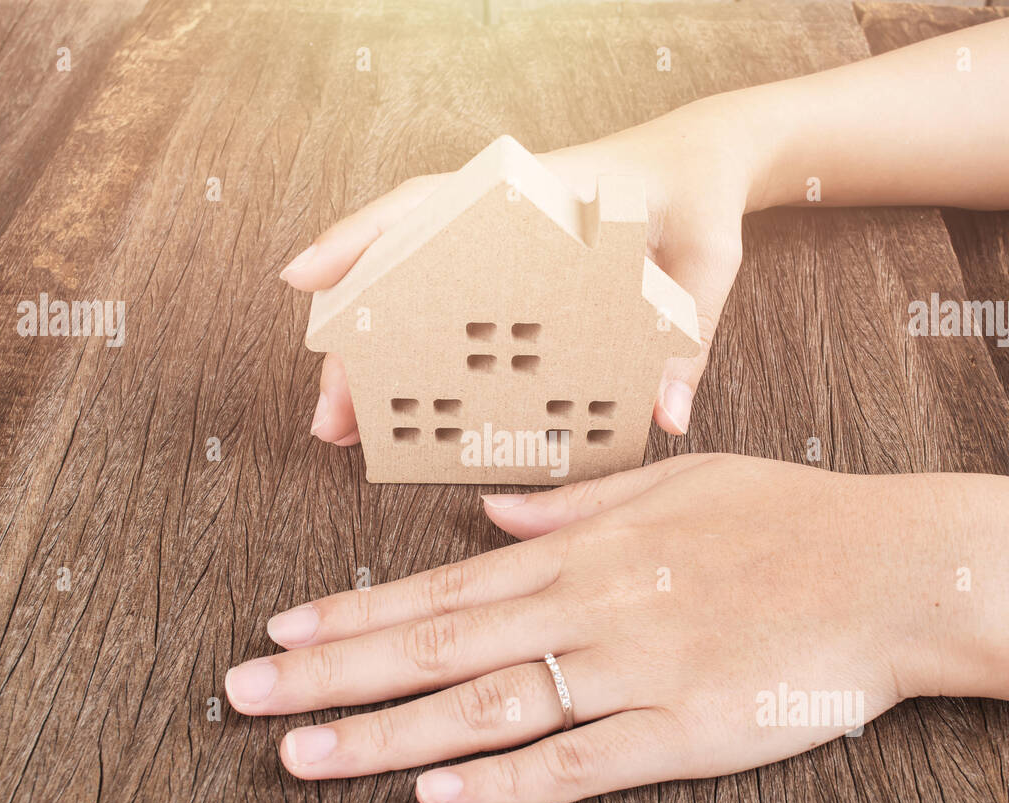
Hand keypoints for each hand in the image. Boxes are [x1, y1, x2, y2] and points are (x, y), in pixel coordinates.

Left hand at [225, 454, 985, 802]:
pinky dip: (504, 783)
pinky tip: (436, 798)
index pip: (443, 586)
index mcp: (585, 550)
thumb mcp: (675, 480)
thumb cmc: (789, 516)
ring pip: (486, 707)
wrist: (896, 570)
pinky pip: (579, 764)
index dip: (355, 611)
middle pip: (438, 647)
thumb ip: (573, 502)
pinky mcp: (684, 732)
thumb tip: (490, 508)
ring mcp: (633, 671)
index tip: (283, 628)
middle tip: (246, 695)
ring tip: (303, 753)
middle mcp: (590, 608)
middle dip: (332, 672)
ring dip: (387, 734)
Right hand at [281, 100, 767, 443]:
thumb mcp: (704, 267)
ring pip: (410, 295)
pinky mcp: (507, 276)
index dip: (359, 240)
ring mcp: (495, 246)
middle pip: (400, 270)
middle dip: (353, 341)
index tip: (303, 280)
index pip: (428, 206)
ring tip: (351, 429)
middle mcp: (498, 218)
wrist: (701, 168)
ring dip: (375, 358)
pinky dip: (417, 354)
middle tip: (331, 419)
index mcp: (535, 194)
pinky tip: (404, 401)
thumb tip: (666, 416)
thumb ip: (687, 340)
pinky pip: (444, 310)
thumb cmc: (697, 202)